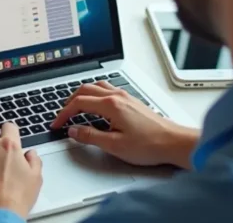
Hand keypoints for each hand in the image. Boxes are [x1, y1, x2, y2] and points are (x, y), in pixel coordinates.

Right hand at [51, 82, 198, 168]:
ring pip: (96, 86)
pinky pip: (107, 89)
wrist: (175, 143)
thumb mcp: (115, 145)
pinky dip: (95, 94)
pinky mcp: (132, 101)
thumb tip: (74, 131)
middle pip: (85, 89)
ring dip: (82, 94)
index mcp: (111, 105)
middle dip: (69, 101)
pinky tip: (97, 105)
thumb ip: (91, 136)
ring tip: (75, 106)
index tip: (57, 124)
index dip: (64, 113)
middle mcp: (117, 96)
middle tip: (62, 115)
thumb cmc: (150, 145)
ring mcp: (126, 96)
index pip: (78, 103)